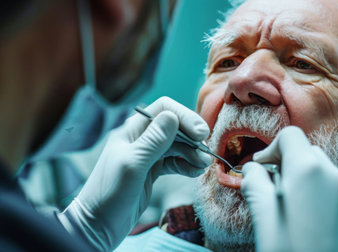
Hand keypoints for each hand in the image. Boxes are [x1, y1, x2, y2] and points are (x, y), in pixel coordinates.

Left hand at [59, 97, 211, 250]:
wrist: (97, 225)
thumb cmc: (110, 193)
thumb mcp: (133, 165)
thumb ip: (153, 141)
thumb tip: (172, 116)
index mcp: (132, 130)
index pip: (164, 110)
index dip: (184, 117)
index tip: (200, 134)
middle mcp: (141, 139)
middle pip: (174, 127)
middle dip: (192, 138)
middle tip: (205, 154)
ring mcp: (148, 156)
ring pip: (177, 145)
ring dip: (192, 153)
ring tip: (203, 166)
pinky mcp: (152, 171)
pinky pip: (174, 162)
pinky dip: (186, 165)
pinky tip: (195, 172)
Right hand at [241, 126, 337, 251]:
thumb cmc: (287, 248)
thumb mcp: (262, 213)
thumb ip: (254, 182)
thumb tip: (252, 169)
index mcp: (308, 169)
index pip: (290, 136)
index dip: (270, 148)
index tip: (259, 169)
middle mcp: (331, 174)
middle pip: (305, 150)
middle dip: (284, 162)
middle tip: (269, 186)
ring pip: (317, 167)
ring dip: (298, 175)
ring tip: (284, 201)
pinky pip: (327, 185)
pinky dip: (311, 188)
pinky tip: (301, 213)